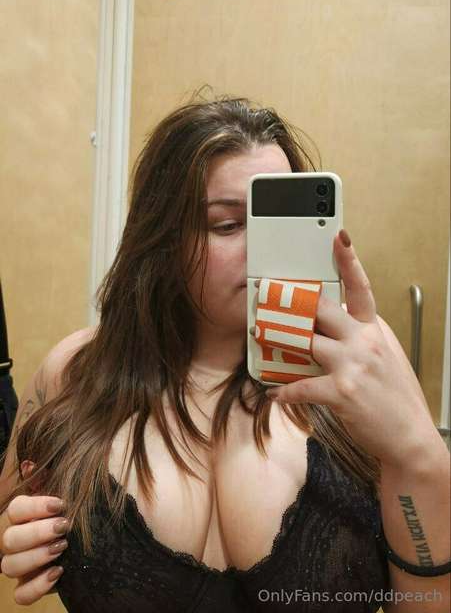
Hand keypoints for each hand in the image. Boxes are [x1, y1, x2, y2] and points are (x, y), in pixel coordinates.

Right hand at [1, 461, 66, 604]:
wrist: (95, 538)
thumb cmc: (76, 510)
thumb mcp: (68, 490)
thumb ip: (49, 477)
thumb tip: (30, 464)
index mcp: (24, 515)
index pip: (15, 509)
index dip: (34, 507)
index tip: (60, 504)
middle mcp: (16, 540)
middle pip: (9, 539)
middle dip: (37, 533)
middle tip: (63, 527)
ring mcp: (21, 564)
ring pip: (9, 566)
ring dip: (35, 558)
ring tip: (62, 548)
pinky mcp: (29, 586)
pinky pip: (20, 595)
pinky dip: (36, 587)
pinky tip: (58, 573)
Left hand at [262, 230, 437, 467]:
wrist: (410, 436)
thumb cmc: (395, 397)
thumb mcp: (385, 356)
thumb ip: (361, 336)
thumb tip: (337, 322)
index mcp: (374, 330)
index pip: (362, 288)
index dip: (349, 260)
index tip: (339, 237)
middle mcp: (364, 341)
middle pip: (322, 309)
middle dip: (293, 303)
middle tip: (268, 295)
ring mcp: (353, 365)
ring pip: (305, 342)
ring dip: (279, 341)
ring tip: (261, 336)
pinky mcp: (341, 391)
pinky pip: (301, 385)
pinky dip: (284, 390)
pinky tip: (275, 392)